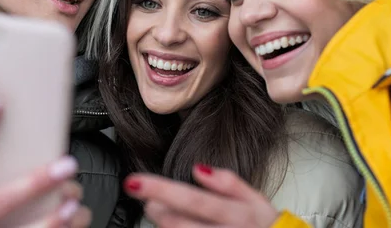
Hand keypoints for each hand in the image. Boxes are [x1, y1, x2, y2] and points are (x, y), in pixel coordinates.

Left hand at [124, 164, 278, 227]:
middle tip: (151, 202)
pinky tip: (173, 226)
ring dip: (163, 224)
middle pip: (178, 225)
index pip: (193, 200)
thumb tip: (199, 168)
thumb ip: (230, 183)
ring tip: (161, 214)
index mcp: (236, 215)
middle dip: (156, 211)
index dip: (160, 190)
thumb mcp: (258, 202)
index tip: (133, 182)